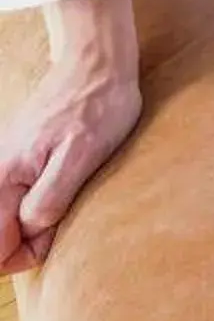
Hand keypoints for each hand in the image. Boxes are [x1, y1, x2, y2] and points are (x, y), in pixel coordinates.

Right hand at [0, 0, 142, 272]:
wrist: (96, 65)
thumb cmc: (97, 107)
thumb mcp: (83, 156)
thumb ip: (50, 198)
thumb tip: (30, 230)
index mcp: (4, 178)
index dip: (23, 255)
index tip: (55, 240)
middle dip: (24, 243)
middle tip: (62, 223)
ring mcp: (3, 168)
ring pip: (2, 220)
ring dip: (29, 227)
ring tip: (62, 206)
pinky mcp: (16, 162)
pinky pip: (12, 202)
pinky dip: (32, 209)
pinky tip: (57, 195)